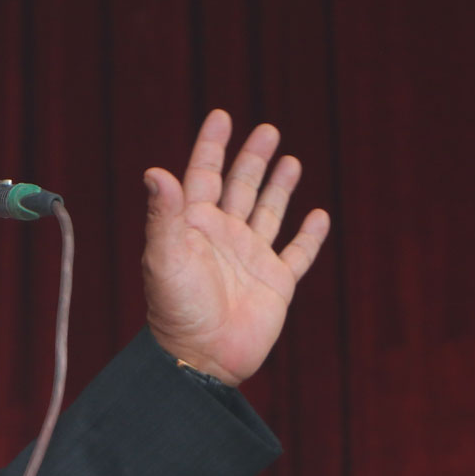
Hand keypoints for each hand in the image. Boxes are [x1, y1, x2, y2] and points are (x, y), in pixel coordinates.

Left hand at [141, 110, 330, 384]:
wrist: (201, 359)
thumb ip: (163, 215)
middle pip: (240, 187)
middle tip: (267, 130)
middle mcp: (222, 237)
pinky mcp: (275, 283)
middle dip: (252, 158)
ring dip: (279, 186)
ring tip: (290, 159)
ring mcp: (250, 259)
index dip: (212, 146)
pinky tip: (319, 215)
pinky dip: (310, 235)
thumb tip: (155, 172)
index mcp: (193, 226)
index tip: (221, 116)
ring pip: (268, 213)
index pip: (202, 175)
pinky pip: (297, 253)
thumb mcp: (164, 257)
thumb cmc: (176, 310)